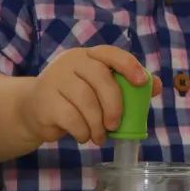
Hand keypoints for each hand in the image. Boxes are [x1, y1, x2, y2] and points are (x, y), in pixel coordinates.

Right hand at [17, 46, 159, 145]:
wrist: (33, 110)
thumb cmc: (73, 98)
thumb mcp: (99, 89)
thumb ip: (127, 86)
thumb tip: (156, 86)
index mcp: (88, 56)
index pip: (110, 53)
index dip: (128, 65)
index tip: (141, 82)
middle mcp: (70, 62)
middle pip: (100, 79)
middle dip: (114, 106)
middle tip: (115, 125)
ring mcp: (55, 79)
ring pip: (86, 101)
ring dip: (97, 125)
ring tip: (99, 136)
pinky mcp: (45, 101)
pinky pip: (72, 118)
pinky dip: (82, 132)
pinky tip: (83, 136)